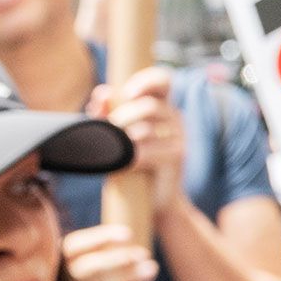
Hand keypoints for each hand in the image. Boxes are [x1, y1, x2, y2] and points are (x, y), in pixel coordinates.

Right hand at [60, 224, 156, 280]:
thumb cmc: (84, 276)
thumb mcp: (88, 258)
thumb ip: (106, 253)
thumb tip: (139, 256)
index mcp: (57, 258)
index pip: (75, 245)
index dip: (100, 238)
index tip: (128, 234)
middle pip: (86, 269)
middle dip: (116, 261)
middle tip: (143, 255)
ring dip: (124, 279)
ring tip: (151, 269)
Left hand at [90, 68, 186, 206]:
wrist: (156, 200)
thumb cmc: (134, 165)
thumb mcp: (119, 136)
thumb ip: (109, 113)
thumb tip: (101, 93)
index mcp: (163, 107)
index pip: (163, 80)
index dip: (146, 80)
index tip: (127, 92)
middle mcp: (175, 118)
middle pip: (148, 106)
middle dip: (122, 118)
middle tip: (110, 132)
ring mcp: (179, 137)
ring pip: (144, 129)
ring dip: (123, 141)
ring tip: (115, 152)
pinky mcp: (177, 156)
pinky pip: (144, 152)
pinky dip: (128, 160)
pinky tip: (124, 166)